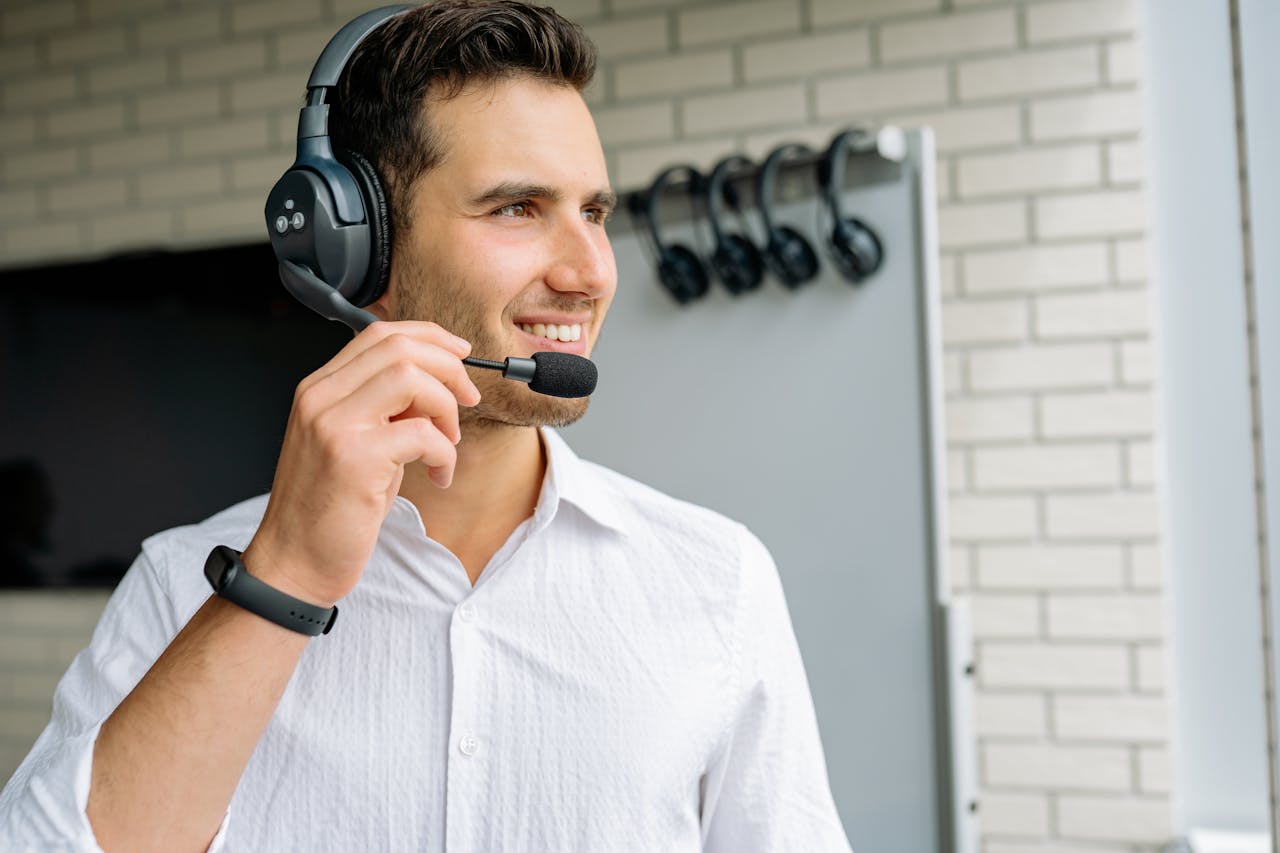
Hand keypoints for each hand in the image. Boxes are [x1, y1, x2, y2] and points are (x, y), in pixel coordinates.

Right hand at [240, 321, 481, 606]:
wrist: (293, 563)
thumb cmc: (328, 509)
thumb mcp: (354, 444)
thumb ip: (386, 409)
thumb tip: (437, 387)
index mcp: (319, 389)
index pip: (380, 335)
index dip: (430, 337)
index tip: (460, 355)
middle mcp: (321, 398)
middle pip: (400, 348)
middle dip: (449, 368)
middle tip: (468, 400)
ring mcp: (334, 425)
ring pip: (412, 378)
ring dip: (446, 407)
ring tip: (446, 442)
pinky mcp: (355, 458)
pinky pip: (423, 434)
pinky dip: (444, 454)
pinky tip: (438, 477)